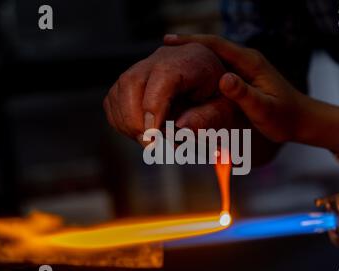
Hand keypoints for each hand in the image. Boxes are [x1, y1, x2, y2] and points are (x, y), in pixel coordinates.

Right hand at [103, 43, 239, 141]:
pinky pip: (113, 99)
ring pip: (120, 89)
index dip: (154, 107)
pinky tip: (139, 134)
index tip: (154, 136)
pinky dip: (121, 120)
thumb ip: (208, 118)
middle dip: (136, 118)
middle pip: (133, 80)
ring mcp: (144, 67)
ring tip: (148, 142)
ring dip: (128, 122)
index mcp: (191, 59)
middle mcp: (163, 57)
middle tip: (150, 144)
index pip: (163, 77)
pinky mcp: (131, 80)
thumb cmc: (222, 99)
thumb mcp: (225, 109)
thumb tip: (181, 128)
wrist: (214, 86)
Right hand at [164, 34, 307, 142]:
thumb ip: (246, 95)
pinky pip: (214, 71)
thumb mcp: (266, 108)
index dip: (191, 42)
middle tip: (159, 53)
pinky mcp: (240, 79)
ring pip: (210, 59)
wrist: (301, 120)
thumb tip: (223, 79)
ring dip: (189, 59)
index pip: (216, 46)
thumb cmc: (285, 117)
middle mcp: (244, 61)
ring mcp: (242, 69)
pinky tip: (185, 80)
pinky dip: (197, 73)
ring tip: (165, 63)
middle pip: (209, 48)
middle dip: (185, 48)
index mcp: (250, 62)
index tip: (168, 41)